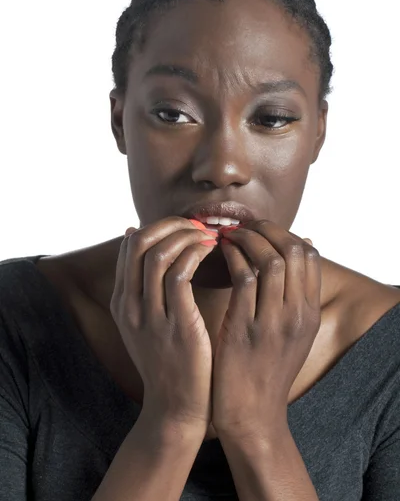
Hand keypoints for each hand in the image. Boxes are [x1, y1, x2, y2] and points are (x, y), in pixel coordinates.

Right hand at [110, 217, 217, 430]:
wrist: (176, 408)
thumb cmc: (170, 361)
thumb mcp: (146, 324)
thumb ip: (142, 288)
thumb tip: (136, 238)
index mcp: (122, 301)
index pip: (132, 244)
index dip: (160, 226)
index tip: (186, 227)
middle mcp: (130, 305)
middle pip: (141, 241)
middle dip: (172, 224)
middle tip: (198, 226)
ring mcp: (150, 315)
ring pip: (159, 253)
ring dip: (187, 235)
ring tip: (209, 236)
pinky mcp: (176, 324)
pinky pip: (180, 273)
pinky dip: (196, 254)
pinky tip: (213, 253)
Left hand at [212, 220, 320, 437]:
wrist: (251, 415)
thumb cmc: (264, 369)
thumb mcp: (291, 333)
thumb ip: (295, 295)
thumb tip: (299, 249)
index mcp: (309, 313)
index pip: (309, 255)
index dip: (284, 233)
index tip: (261, 229)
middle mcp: (297, 315)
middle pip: (294, 251)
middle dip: (267, 229)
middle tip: (244, 226)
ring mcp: (273, 323)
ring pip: (270, 260)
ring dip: (247, 239)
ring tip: (228, 235)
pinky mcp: (245, 330)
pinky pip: (243, 278)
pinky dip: (232, 257)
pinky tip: (219, 254)